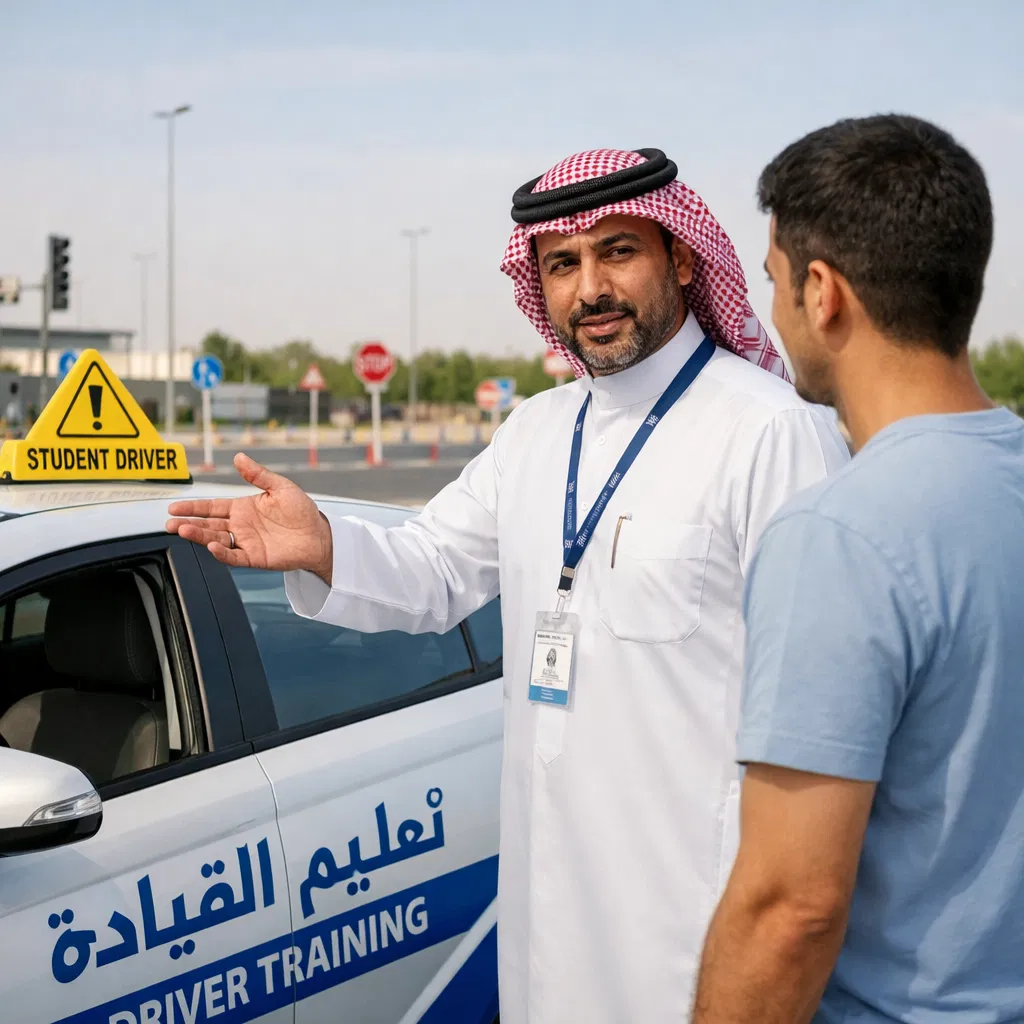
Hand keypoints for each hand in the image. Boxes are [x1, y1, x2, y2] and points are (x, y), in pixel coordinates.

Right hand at [166, 453, 333, 582]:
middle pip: (209, 524)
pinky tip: (211, 545)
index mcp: (243, 508)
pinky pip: (234, 556)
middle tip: (170, 523)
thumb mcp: (280, 487)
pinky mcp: (255, 557)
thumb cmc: (302, 511)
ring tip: (183, 530)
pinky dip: (222, 552)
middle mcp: (241, 525)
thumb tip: (238, 457)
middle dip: (188, 523)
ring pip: (216, 539)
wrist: (319, 535)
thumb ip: (258, 475)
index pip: (212, 507)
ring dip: (199, 535)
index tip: (174, 507)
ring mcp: (246, 542)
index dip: (193, 507)